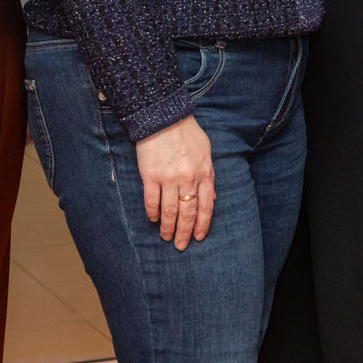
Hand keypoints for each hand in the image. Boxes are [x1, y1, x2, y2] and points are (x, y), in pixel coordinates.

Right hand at [136, 114, 214, 248]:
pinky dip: (152, 213)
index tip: (199, 237)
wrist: (163, 117)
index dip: (202, 224)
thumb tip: (211, 198)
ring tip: (165, 237)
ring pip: (169, 211)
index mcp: (204, 172)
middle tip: (181, 245)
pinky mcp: (150, 176)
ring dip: (167, 227)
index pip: (206, 206)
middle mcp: (188, 178)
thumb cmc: (186, 133)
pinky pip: (151, 201)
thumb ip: (209, 175)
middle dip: (184, 232)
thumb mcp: (206, 151)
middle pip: (187, 213)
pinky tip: (153, 219)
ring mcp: (168, 178)